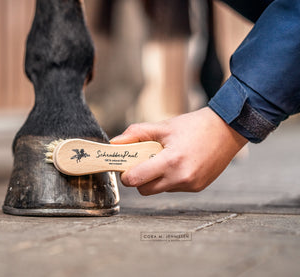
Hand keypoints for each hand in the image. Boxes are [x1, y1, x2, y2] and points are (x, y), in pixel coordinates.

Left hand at [110, 107, 247, 194]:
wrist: (227, 129)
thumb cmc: (195, 126)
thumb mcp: (162, 126)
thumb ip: (135, 134)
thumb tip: (115, 143)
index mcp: (170, 161)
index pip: (136, 180)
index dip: (126, 175)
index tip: (126, 168)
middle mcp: (181, 178)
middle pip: (145, 190)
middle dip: (139, 179)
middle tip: (143, 163)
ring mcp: (191, 185)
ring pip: (160, 190)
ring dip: (156, 179)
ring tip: (164, 160)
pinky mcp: (198, 188)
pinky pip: (174, 188)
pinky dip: (170, 179)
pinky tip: (179, 164)